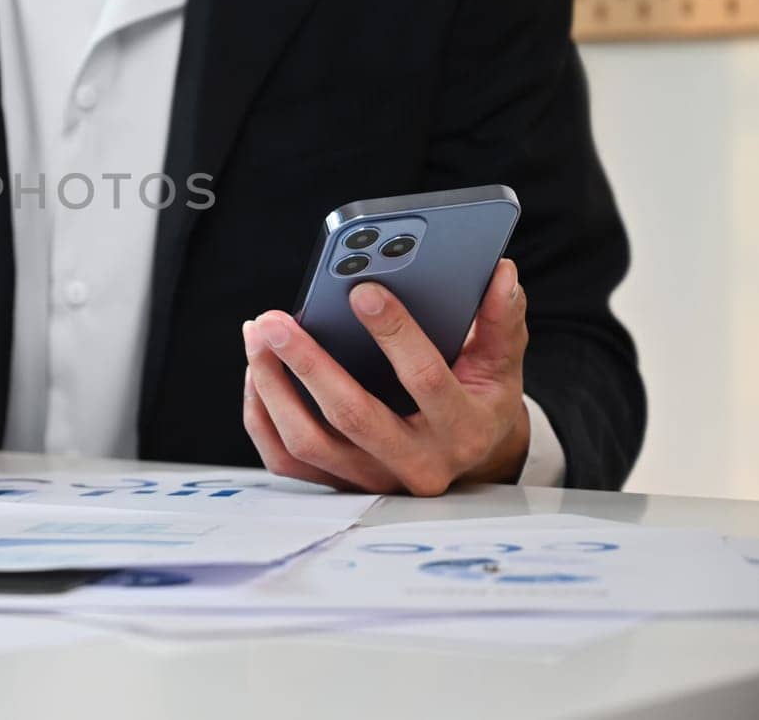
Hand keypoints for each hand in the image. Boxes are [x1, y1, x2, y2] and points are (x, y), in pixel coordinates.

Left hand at [241, 259, 530, 495]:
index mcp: (464, 429)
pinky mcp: (337, 485)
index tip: (360, 289)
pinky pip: (286, 459)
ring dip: (274, 386)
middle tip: (274, 320)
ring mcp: (373, 480)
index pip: (426, 380)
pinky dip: (262, 415)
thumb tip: (500, 274)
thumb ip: (501, 321)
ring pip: (309, 442)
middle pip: (353, 416)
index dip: (395, 333)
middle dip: (309, 364)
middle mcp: (418, 464)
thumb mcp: (501, 363)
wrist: (467, 457)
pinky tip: (256, 371)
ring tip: (257, 334)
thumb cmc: (477, 398)